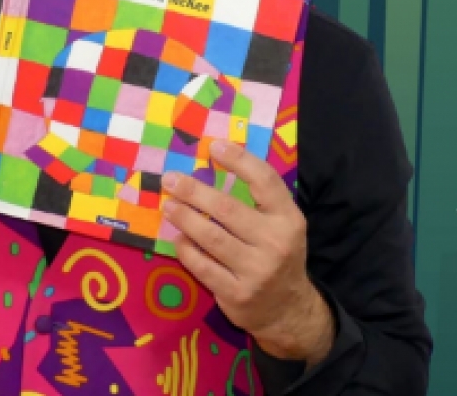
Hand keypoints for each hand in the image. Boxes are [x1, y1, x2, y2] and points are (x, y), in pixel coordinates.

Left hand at [161, 140, 334, 366]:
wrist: (287, 309)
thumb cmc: (277, 254)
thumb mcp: (281, 224)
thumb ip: (257, 199)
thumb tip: (215, 159)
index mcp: (289, 219)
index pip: (265, 181)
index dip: (239, 161)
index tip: (214, 146)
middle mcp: (275, 243)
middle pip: (227, 209)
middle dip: (194, 191)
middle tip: (171, 179)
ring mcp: (256, 270)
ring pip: (210, 237)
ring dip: (184, 218)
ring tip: (168, 205)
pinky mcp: (236, 293)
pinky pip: (202, 265)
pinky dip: (186, 249)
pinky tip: (178, 238)